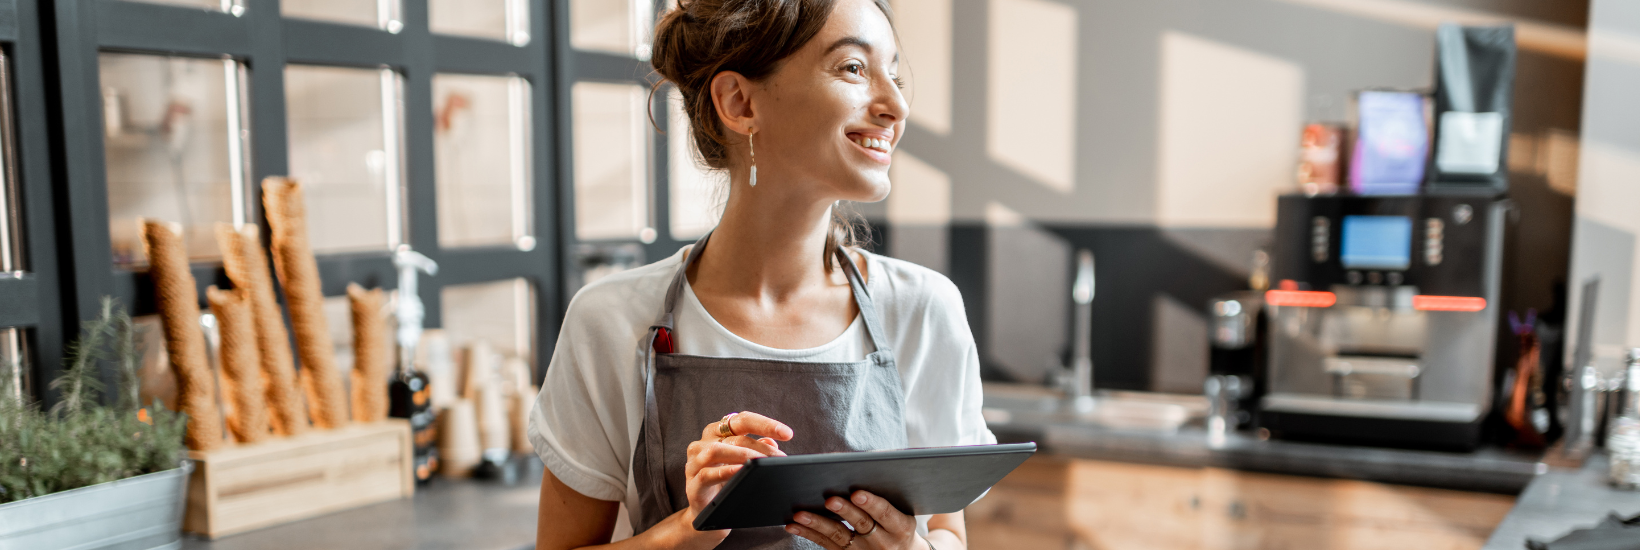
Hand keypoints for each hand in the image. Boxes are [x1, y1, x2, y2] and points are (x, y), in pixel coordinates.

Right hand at [680, 411, 793, 536]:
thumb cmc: (727, 485)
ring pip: (716, 450)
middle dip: (761, 448)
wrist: (708, 515)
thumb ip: (757, 451)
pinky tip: (740, 472)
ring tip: (762, 465)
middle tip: (780, 459)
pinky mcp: (692, 484)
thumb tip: (773, 442)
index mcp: (717, 433)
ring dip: (743, 456)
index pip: (742, 420)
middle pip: (734, 437)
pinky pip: (706, 474)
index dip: (766, 424)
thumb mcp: (745, 465)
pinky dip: (725, 472)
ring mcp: (694, 463)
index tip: (788, 434)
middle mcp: (703, 443)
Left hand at [786, 491, 925, 549]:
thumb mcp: (903, 510)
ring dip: (818, 524)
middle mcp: (883, 542)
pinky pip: (826, 544)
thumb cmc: (898, 523)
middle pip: (861, 524)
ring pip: (839, 536)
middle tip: (829, 500)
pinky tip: (793, 525)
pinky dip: (809, 534)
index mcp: (900, 527)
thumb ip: (888, 489)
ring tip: (801, 514)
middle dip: (845, 511)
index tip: (857, 493)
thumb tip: (868, 458)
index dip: (872, 503)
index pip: (885, 513)